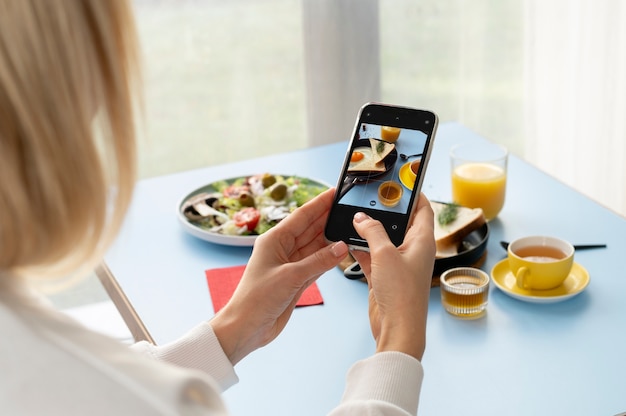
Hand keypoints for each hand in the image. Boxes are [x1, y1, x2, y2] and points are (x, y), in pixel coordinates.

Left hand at [210, 188, 348, 364]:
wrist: (247, 327)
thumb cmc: (256, 299)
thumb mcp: (290, 277)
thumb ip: (318, 261)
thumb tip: (341, 247)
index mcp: (274, 240)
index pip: (302, 216)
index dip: (320, 203)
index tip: (335, 192)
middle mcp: (282, 249)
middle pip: (310, 228)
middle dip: (328, 218)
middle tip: (348, 208)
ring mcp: (290, 264)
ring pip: (315, 246)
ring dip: (331, 239)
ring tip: (349, 227)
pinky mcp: (296, 279)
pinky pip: (316, 263)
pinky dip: (329, 258)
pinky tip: (341, 251)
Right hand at [350, 193, 434, 359]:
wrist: (397, 329)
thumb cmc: (401, 293)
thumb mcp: (385, 254)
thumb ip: (372, 232)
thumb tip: (360, 218)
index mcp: (422, 241)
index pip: (423, 210)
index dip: (415, 194)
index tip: (402, 181)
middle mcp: (412, 251)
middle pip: (401, 223)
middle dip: (386, 211)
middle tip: (371, 197)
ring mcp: (398, 265)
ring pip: (383, 240)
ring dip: (370, 231)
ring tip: (354, 216)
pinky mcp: (385, 277)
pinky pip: (372, 257)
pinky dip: (361, 249)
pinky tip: (348, 240)